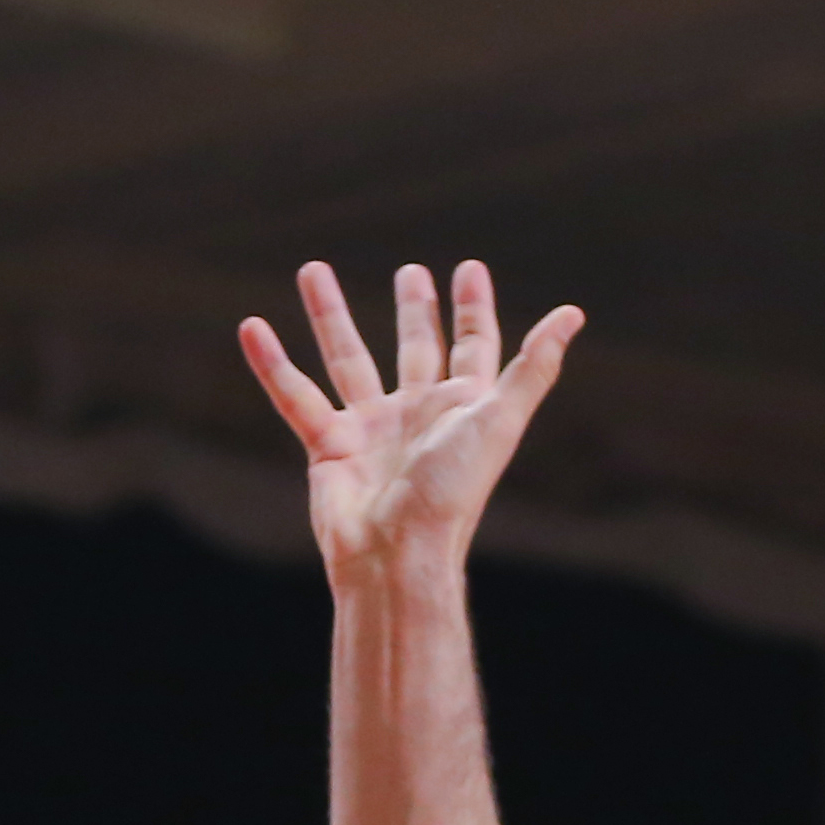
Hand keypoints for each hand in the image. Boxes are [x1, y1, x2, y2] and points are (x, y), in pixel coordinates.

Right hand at [239, 259, 581, 582]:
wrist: (397, 554)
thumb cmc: (452, 492)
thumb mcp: (498, 419)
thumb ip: (533, 367)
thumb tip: (573, 314)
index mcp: (462, 409)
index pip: (473, 347)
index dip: (473, 310)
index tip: (469, 269)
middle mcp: (417, 416)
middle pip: (415, 349)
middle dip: (414, 311)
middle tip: (410, 272)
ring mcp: (371, 430)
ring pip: (347, 358)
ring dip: (330, 315)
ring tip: (313, 270)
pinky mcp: (328, 447)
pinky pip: (295, 395)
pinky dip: (272, 364)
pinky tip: (251, 328)